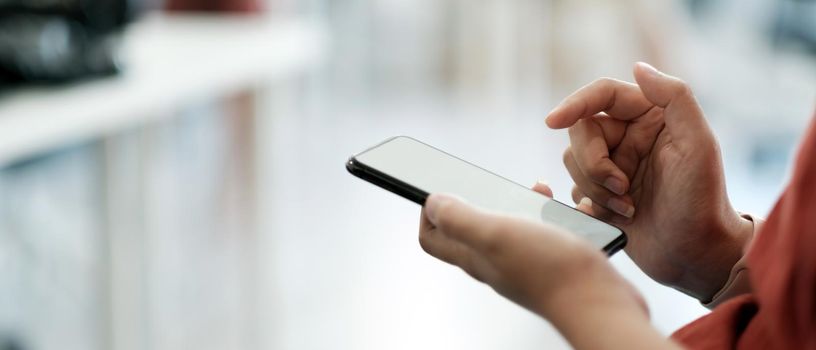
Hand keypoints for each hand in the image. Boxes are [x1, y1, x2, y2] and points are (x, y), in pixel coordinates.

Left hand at [419, 192, 677, 348]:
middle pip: (470, 229)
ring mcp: (524, 263)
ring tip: (536, 191)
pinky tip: (566, 207)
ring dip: (519, 202)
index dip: (428, 213)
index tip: (438, 190)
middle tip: (491, 183)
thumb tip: (431, 203)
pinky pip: (545, 231)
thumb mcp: (495, 233)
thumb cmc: (551, 271)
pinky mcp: (553, 263)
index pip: (434, 238)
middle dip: (477, 200)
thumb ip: (460, 218)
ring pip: (512, 225)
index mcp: (474, 256)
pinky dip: (551, 213)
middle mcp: (495, 262)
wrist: (602, 303)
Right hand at [545, 62, 753, 300]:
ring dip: (595, 188)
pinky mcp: (602, 195)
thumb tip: (638, 67)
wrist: (696, 255)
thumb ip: (674, 98)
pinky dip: (589, 205)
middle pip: (581, 132)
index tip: (552, 121)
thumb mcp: (698, 144)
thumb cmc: (703, 200)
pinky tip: (615, 218)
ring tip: (628, 208)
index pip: (602, 95)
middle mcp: (629, 137)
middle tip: (622, 186)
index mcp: (650, 117)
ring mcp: (613, 167)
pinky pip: (572, 190)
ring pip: (573, 162)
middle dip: (593, 162)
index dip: (574, 104)